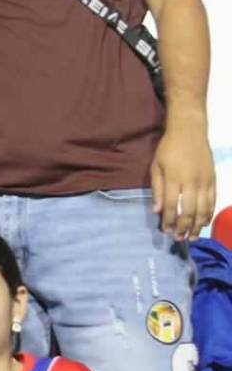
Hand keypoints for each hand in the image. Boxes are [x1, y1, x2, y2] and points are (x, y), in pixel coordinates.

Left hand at [151, 123, 215, 239]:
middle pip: (189, 212)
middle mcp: (191, 183)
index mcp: (174, 179)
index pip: (170, 206)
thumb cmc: (168, 149)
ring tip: (192, 237)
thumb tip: (157, 210)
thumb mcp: (156, 166)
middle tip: (178, 238)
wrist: (190, 132)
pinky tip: (204, 223)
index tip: (166, 231)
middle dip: (184, 228)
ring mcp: (205, 182)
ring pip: (204, 210)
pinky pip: (213, 201)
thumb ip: (157, 189)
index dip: (169, 221)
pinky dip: (209, 214)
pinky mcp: (214, 180)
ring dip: (198, 226)